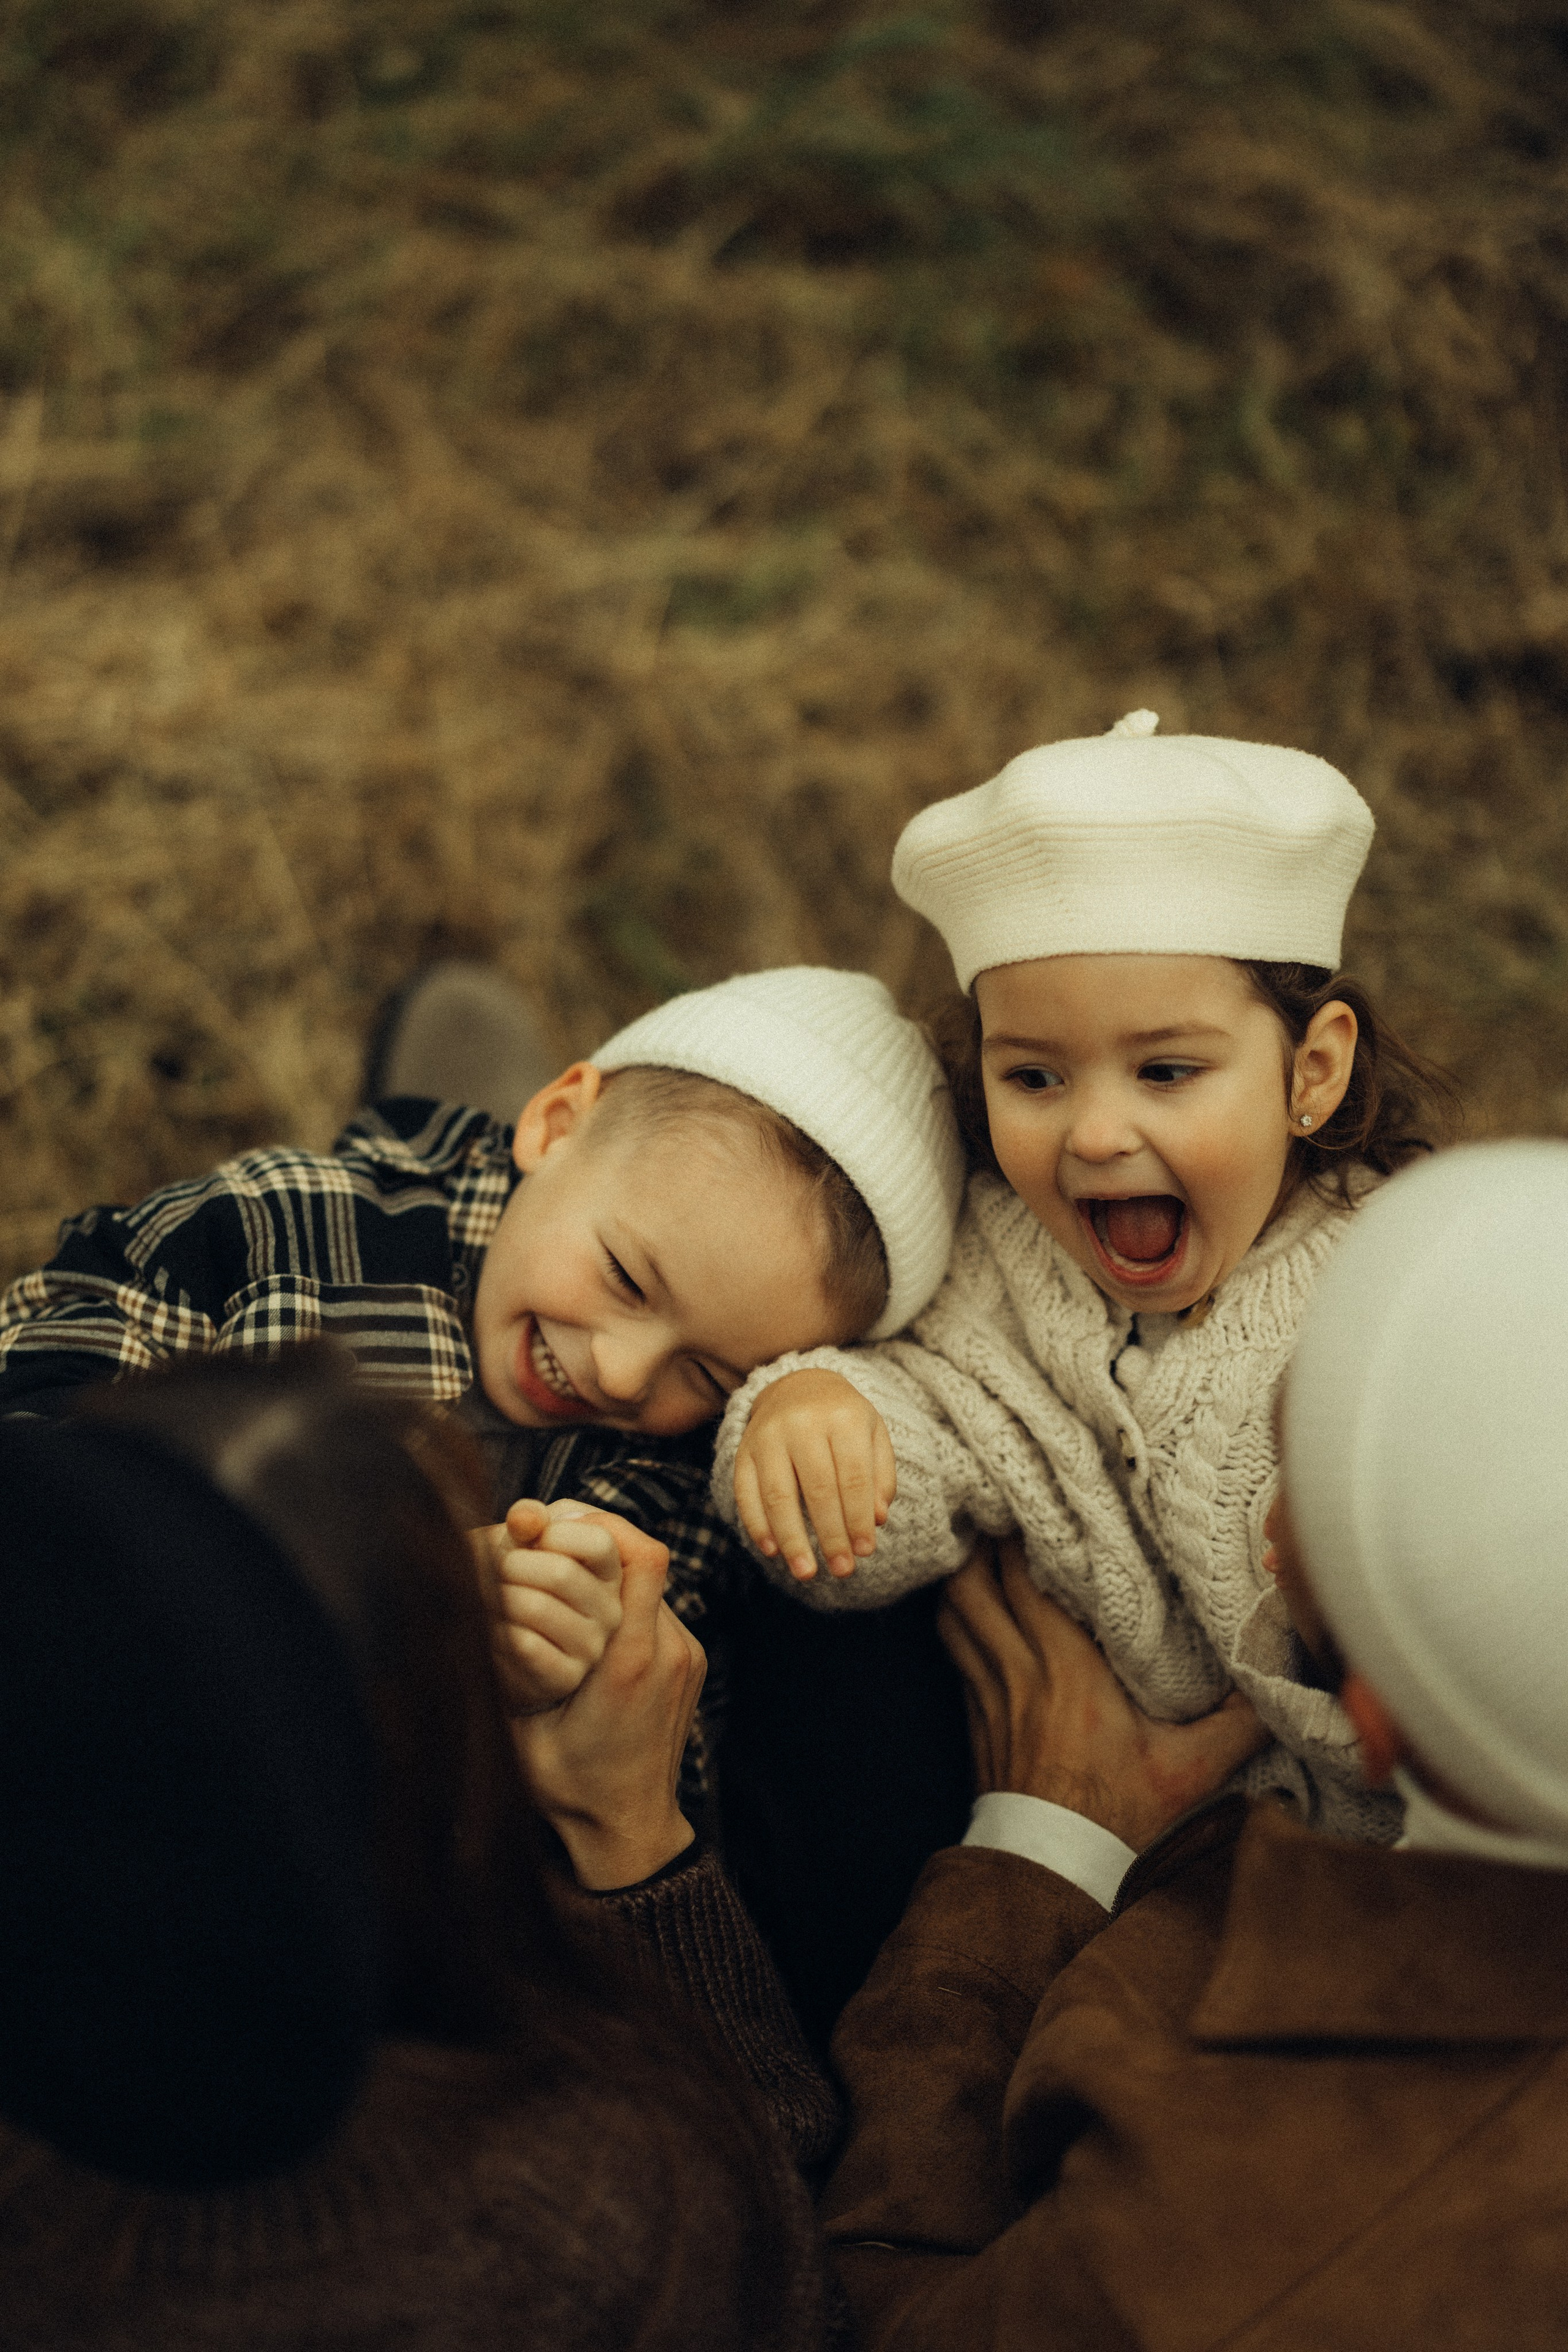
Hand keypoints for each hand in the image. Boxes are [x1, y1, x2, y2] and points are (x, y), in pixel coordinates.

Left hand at [472, 1498, 638, 1714]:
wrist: (503, 1633)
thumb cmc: (518, 1575)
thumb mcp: (526, 1539)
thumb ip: (529, 1518)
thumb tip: (524, 1518)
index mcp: (610, 1570)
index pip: (600, 1542)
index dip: (554, 1533)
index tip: (526, 1537)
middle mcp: (610, 1609)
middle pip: (560, 1573)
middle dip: (510, 1564)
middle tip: (492, 1568)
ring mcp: (591, 1646)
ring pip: (534, 1607)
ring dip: (495, 1595)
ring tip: (483, 1593)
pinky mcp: (564, 1676)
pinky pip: (523, 1644)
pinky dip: (494, 1628)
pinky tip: (487, 1625)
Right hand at [511, 1533, 705, 1889]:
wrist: (627, 1829)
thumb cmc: (569, 1786)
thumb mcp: (522, 1728)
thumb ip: (507, 1671)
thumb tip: (475, 1612)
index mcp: (629, 1662)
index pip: (642, 1558)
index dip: (604, 1525)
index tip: (560, 1519)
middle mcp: (670, 1651)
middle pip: (650, 1559)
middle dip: (603, 1536)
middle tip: (557, 1529)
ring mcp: (687, 1656)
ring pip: (655, 1581)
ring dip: (614, 1567)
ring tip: (570, 1564)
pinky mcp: (690, 1664)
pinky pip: (661, 1608)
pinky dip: (628, 1596)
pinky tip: (591, 1606)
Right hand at [733, 1369, 895, 1580]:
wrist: (799, 1384)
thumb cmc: (844, 1419)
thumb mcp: (873, 1435)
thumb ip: (880, 1476)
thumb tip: (877, 1519)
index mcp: (842, 1417)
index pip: (853, 1477)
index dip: (858, 1518)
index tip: (864, 1551)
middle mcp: (802, 1423)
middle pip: (817, 1489)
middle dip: (830, 1535)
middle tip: (841, 1571)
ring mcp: (767, 1436)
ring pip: (778, 1494)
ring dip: (792, 1538)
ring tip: (805, 1572)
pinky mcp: (743, 1450)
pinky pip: (745, 1491)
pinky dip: (757, 1524)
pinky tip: (772, 1550)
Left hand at [938, 1539, 1268, 1850]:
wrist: (1055, 1866)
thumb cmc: (1119, 1812)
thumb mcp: (1189, 1769)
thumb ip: (1237, 1725)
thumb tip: (1278, 1687)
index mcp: (1067, 1669)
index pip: (1023, 1581)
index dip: (1018, 1538)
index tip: (1033, 1506)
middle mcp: (1019, 1670)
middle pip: (976, 1584)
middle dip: (984, 1544)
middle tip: (1002, 1512)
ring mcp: (989, 1692)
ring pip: (953, 1613)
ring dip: (962, 1578)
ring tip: (979, 1548)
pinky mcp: (973, 1715)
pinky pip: (953, 1650)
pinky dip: (958, 1620)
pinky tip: (973, 1608)